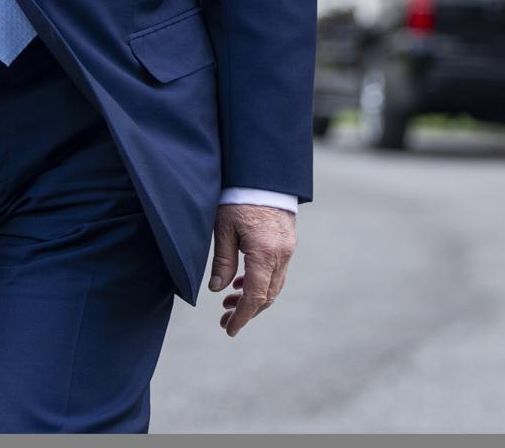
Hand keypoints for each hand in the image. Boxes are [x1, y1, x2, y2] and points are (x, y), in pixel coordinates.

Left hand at [210, 203, 295, 336]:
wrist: (262, 174)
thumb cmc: (238, 197)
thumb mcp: (222, 228)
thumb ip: (222, 261)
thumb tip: (217, 289)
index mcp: (264, 252)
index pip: (256, 296)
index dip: (242, 316)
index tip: (229, 329)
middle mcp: (281, 254)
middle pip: (268, 295)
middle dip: (247, 312)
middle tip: (224, 320)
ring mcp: (288, 249)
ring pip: (274, 285)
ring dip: (254, 298)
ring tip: (228, 302)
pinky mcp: (287, 243)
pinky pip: (276, 271)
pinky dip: (261, 282)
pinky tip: (242, 283)